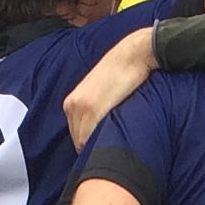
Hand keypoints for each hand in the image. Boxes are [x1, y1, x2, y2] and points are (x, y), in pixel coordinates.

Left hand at [65, 31, 155, 147]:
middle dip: (91, 146)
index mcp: (71, 102)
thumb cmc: (121, 71)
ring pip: (82, 141)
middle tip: (109, 149)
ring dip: (95, 147)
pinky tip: (112, 142)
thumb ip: (95, 107)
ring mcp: (80, 108)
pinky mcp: (92, 110)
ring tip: (112, 147)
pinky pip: (90, 138)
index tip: (103, 146)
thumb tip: (101, 127)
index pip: (75, 133)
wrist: (133, 55)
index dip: (89, 142)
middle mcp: (71, 105)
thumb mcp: (100, 91)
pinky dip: (98, 144)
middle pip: (77, 139)